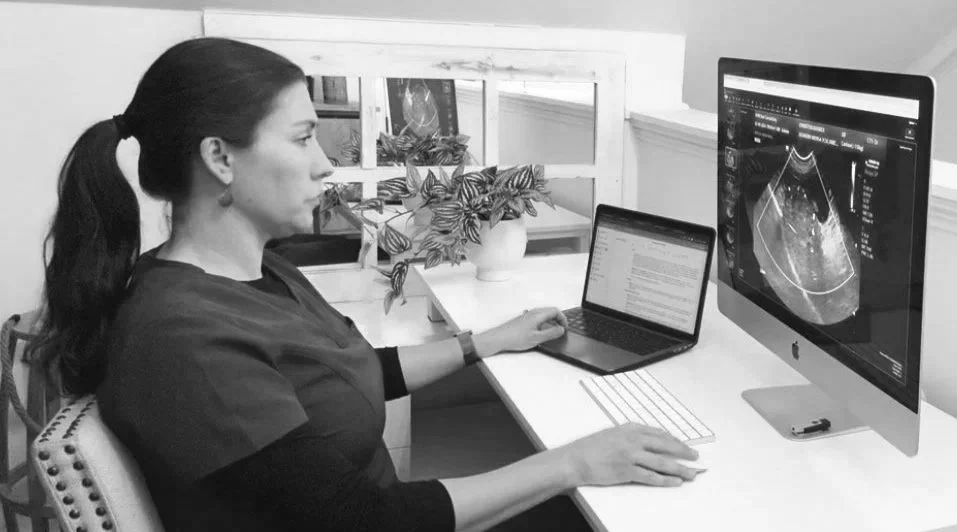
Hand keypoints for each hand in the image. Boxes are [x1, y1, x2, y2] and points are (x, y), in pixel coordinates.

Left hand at [477, 307, 567, 355]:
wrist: (499, 338)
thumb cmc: (515, 338)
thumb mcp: (537, 338)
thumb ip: (551, 333)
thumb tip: (561, 329)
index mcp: (538, 315)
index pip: (556, 311)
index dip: (563, 319)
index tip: (565, 328)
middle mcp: (533, 312)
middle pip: (551, 311)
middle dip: (559, 319)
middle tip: (562, 329)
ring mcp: (528, 315)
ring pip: (545, 313)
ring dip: (552, 320)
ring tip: (554, 330)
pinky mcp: (524, 319)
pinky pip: (538, 316)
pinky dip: (545, 321)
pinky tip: (542, 330)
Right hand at [560, 423, 700, 487]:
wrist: (575, 459)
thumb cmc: (590, 448)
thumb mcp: (612, 434)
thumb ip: (630, 435)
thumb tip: (649, 441)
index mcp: (630, 428)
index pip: (659, 434)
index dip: (674, 441)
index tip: (683, 446)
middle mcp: (633, 440)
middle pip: (665, 446)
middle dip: (683, 452)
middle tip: (695, 457)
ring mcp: (631, 456)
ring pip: (662, 463)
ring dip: (679, 469)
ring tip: (691, 473)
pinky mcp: (627, 471)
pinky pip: (651, 477)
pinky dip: (666, 480)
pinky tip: (675, 482)